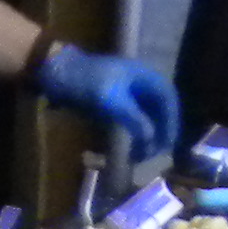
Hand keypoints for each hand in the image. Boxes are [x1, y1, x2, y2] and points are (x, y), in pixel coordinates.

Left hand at [37, 43, 180, 159]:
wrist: (56, 72)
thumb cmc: (86, 82)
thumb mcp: (111, 101)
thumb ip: (135, 120)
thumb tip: (151, 141)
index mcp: (145, 76)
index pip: (168, 100)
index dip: (171, 123)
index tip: (167, 145)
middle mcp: (140, 83)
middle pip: (159, 109)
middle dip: (159, 132)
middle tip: (153, 156)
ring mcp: (127, 91)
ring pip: (146, 116)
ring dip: (147, 135)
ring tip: (141, 156)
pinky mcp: (113, 101)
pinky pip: (131, 119)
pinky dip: (133, 134)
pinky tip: (129, 148)